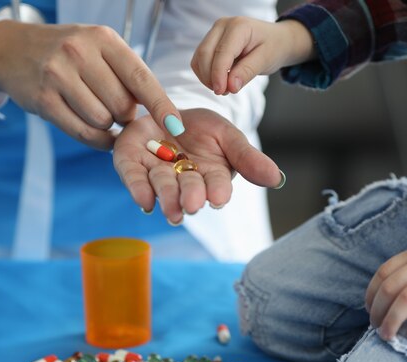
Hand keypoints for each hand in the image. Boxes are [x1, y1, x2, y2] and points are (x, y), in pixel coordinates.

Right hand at [0, 20, 183, 149]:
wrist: (12, 51)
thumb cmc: (69, 54)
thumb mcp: (98, 49)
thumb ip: (127, 74)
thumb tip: (159, 113)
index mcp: (102, 38)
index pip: (140, 77)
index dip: (161, 106)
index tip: (177, 126)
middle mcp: (80, 52)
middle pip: (122, 105)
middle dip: (126, 115)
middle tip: (116, 109)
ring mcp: (58, 75)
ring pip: (103, 121)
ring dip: (107, 125)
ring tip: (97, 112)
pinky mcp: (43, 100)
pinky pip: (83, 133)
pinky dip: (97, 140)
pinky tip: (98, 133)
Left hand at [113, 108, 282, 223]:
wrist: (166, 107)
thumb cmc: (202, 128)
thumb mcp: (228, 136)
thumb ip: (247, 158)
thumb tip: (277, 179)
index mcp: (208, 175)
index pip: (215, 185)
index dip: (217, 190)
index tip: (220, 198)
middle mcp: (181, 178)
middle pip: (187, 189)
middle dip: (190, 197)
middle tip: (193, 205)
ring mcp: (154, 170)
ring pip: (161, 186)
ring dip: (167, 198)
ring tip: (171, 210)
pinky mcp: (129, 161)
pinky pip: (132, 176)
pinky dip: (137, 188)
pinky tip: (144, 201)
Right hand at [191, 17, 315, 94]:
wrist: (275, 40)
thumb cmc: (273, 47)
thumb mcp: (265, 60)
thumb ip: (247, 72)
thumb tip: (230, 86)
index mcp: (239, 26)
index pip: (222, 53)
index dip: (218, 74)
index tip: (221, 91)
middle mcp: (222, 25)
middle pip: (205, 54)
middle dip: (211, 77)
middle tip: (225, 92)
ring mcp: (214, 32)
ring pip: (199, 58)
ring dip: (207, 77)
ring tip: (224, 88)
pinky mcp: (209, 42)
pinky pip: (199, 61)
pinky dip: (205, 74)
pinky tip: (219, 81)